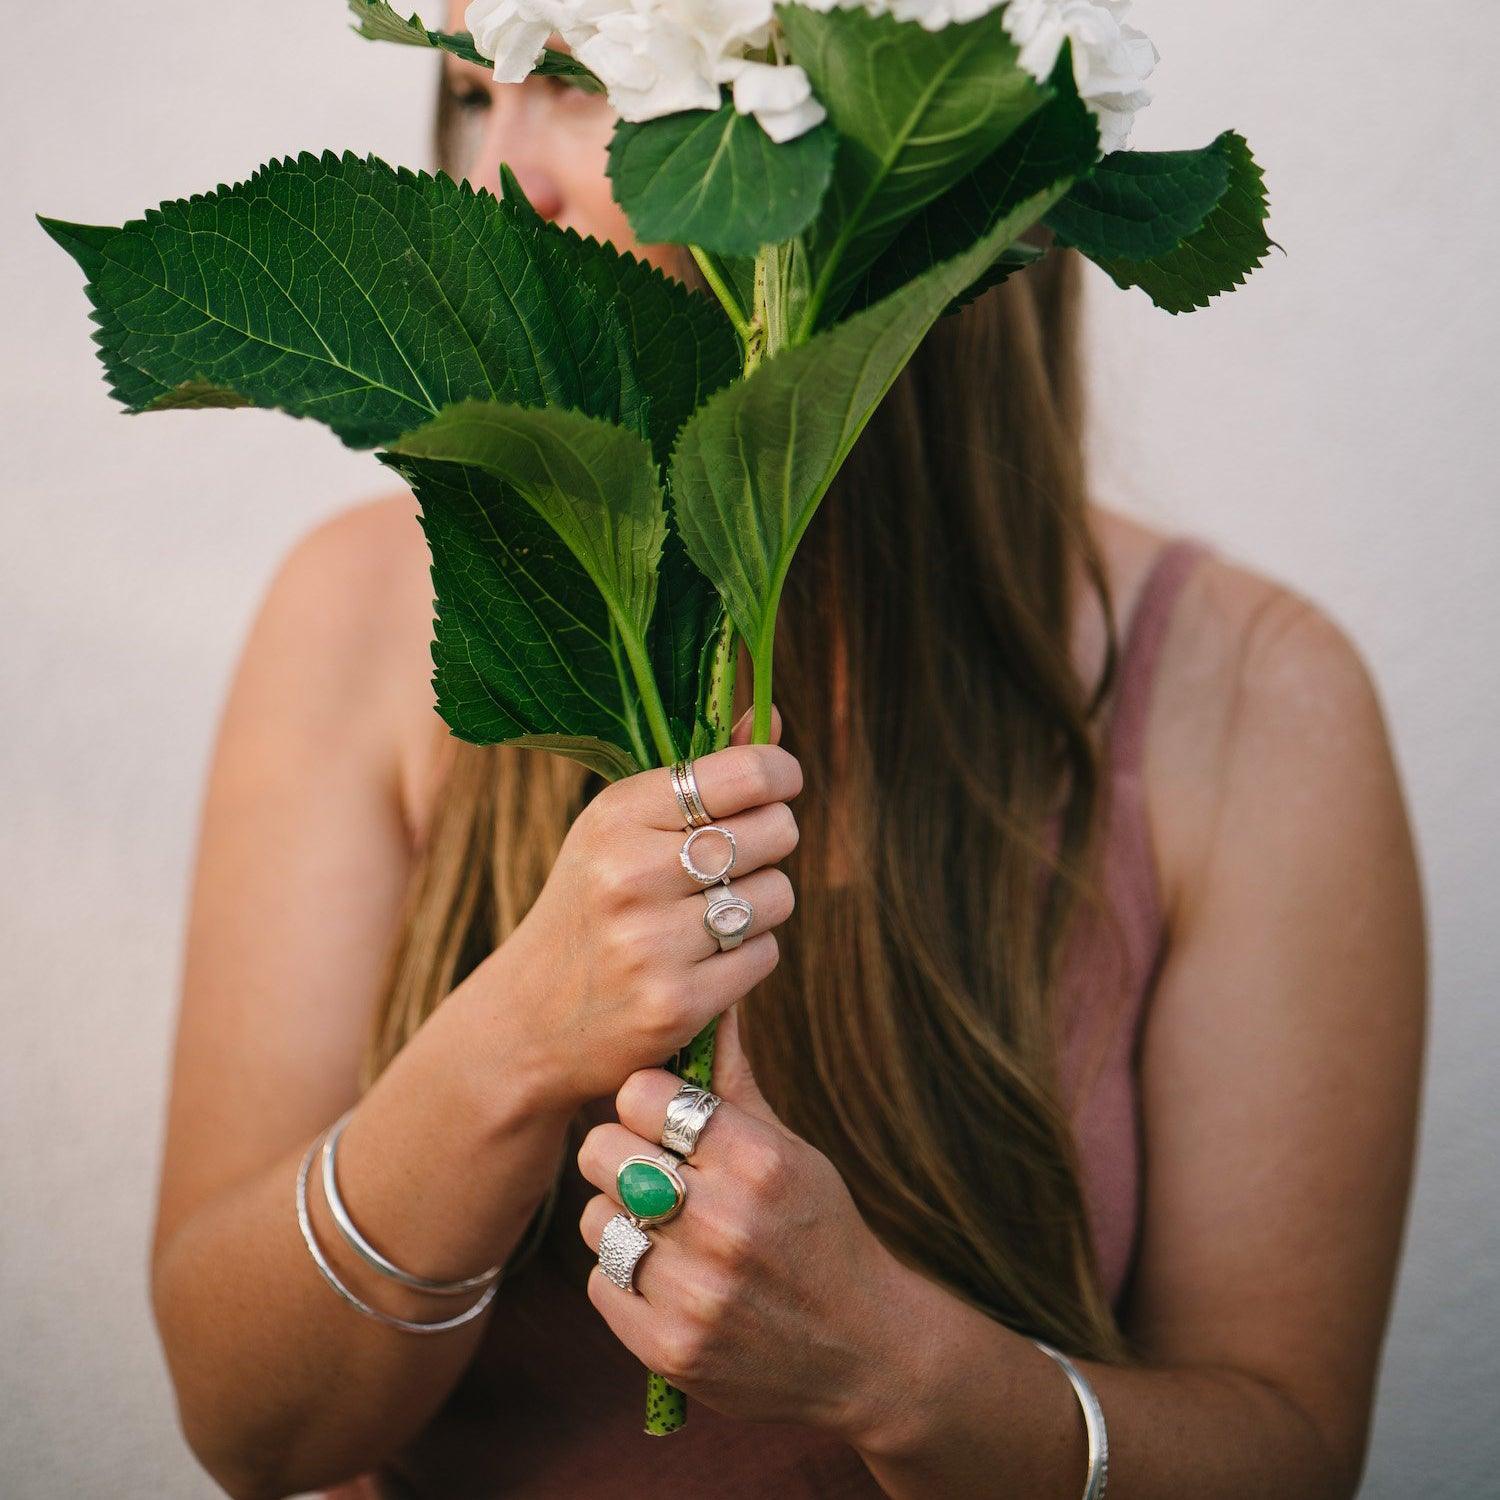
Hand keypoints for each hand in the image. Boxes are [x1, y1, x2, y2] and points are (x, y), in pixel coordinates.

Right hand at [477, 709, 802, 1108]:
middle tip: (734, 860)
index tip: (779, 784)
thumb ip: (702, 774)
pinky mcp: (675, 1005)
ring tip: (712, 913)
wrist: (524, 1020)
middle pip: (776, 831)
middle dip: (769, 843)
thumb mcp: (621, 828)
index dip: (780, 774)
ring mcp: (652, 943)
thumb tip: (775, 717)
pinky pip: (765, 955)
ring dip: (760, 904)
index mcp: (616, 814)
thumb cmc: (588, 906)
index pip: (744, 773)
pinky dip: (748, 956)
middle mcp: (631, 873)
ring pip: (778, 895)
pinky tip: (703, 961)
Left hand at [575, 1002, 911, 1441]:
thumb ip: (733, 1080)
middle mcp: (726, 1224)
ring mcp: (696, 1292)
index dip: (645, 1101)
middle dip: (621, 1155)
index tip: (661, 1118)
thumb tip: (710, 1002)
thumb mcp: (788, 1149)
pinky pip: (599, 1284)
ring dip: (621, 1220)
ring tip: (665, 1228)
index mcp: (759, 1161)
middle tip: (651, 1170)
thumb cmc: (817, 1229)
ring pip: (594, 1218)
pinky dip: (624, 1279)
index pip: (641, 1095)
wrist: (863, 1349)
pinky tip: (667, 1277)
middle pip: (602, 1151)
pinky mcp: (669, 1348)